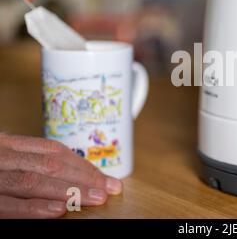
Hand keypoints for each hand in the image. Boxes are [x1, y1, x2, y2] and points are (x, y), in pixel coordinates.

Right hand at [0, 133, 122, 217]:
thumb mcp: (6, 160)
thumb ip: (32, 163)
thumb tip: (76, 177)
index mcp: (8, 143)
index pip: (53, 151)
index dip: (83, 165)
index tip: (106, 178)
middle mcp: (1, 157)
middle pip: (49, 164)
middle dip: (83, 177)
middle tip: (108, 189)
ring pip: (33, 181)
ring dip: (68, 191)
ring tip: (95, 198)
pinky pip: (9, 204)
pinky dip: (36, 207)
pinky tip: (59, 209)